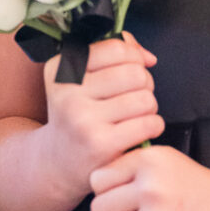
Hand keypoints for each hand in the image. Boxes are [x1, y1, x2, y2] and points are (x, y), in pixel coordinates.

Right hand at [42, 33, 164, 202]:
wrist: (57, 162)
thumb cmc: (77, 115)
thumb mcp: (81, 79)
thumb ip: (114, 55)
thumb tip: (148, 57)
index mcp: (61, 69)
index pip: (116, 48)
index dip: (134, 57)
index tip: (131, 69)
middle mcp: (68, 92)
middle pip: (135, 73)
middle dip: (144, 84)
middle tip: (133, 97)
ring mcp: (83, 119)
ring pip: (145, 99)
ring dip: (148, 108)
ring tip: (134, 115)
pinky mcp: (101, 144)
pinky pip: (149, 124)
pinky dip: (153, 126)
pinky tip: (139, 131)